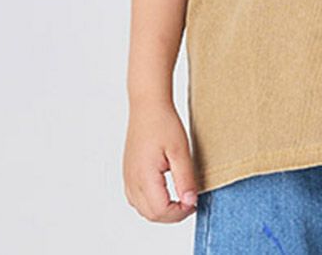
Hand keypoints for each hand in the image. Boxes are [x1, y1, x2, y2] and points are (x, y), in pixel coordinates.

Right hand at [123, 100, 199, 222]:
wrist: (148, 106)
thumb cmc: (164, 123)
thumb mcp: (181, 151)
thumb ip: (185, 179)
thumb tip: (190, 202)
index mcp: (144, 176)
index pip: (160, 211)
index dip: (180, 212)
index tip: (194, 201)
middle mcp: (132, 180)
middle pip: (151, 215)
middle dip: (172, 215)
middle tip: (190, 201)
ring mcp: (128, 177)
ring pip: (142, 210)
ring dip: (161, 211)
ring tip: (180, 196)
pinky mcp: (128, 173)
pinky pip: (136, 199)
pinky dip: (151, 203)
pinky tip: (165, 192)